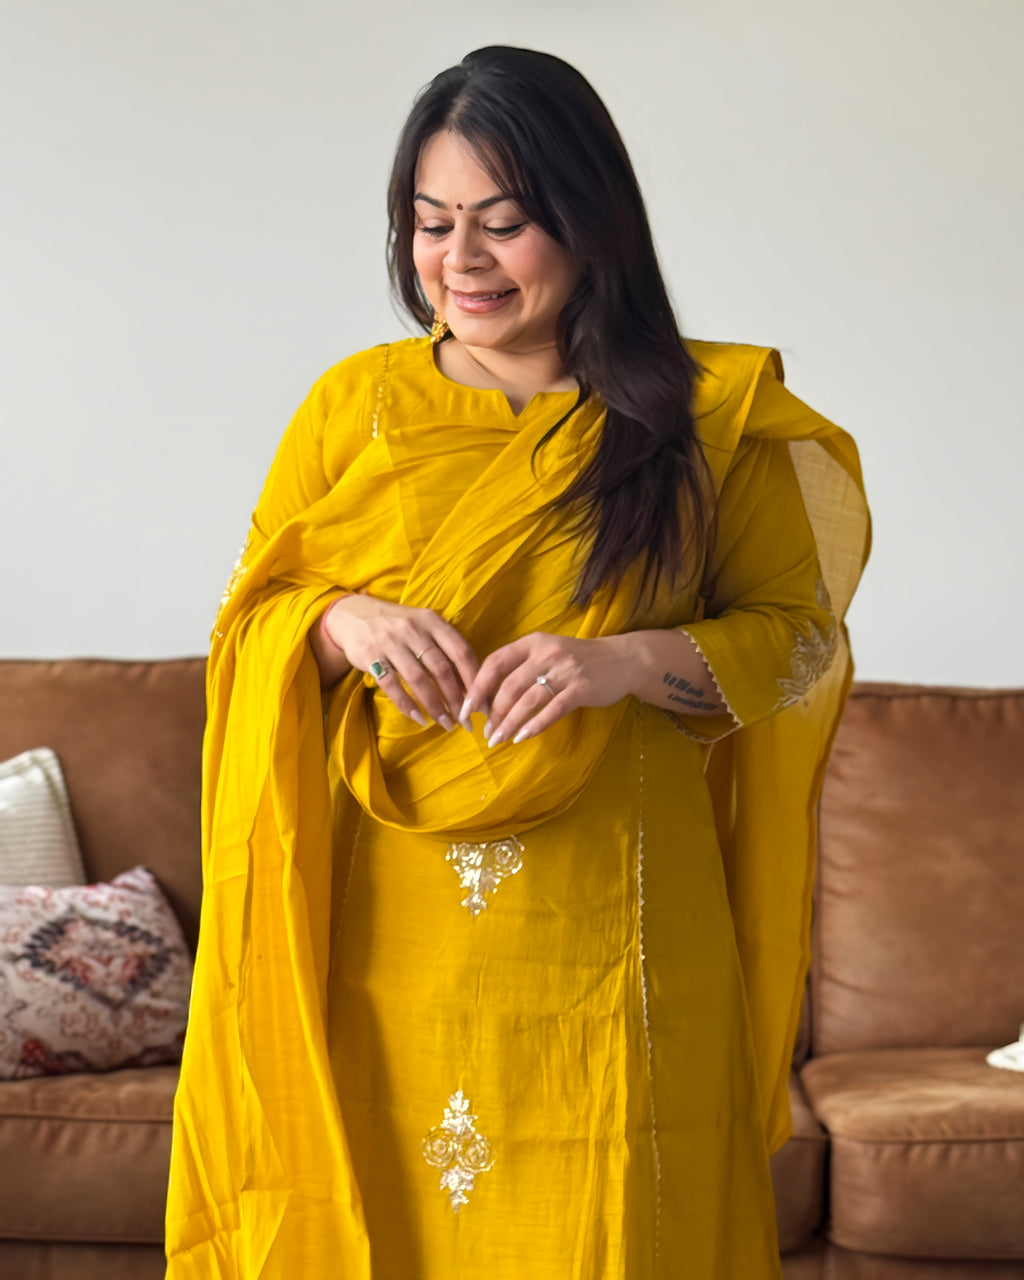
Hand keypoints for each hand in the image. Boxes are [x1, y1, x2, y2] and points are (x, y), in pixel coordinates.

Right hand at [323, 595, 478, 730]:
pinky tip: (420, 718)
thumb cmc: (397, 625)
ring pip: (419, 680)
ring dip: (435, 706)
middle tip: (466, 722)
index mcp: (433, 621)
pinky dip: (407, 705)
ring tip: (446, 724)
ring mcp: (391, 642)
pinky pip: (392, 685)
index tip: (483, 703)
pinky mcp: (370, 656)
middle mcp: (413, 629)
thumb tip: (471, 684)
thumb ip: (444, 648)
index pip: (461, 651)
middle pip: (442, 669)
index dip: (475, 679)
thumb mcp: (423, 625)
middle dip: (457, 700)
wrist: (352, 614)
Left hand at [463, 633, 635, 746]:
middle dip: (493, 712)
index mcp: (532, 643)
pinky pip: (551, 710)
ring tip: (498, 739)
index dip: (477, 686)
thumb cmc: (576, 660)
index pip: (495, 662)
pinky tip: (522, 738)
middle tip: (486, 732)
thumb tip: (486, 698)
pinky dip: (534, 726)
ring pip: (527, 700)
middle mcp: (546, 653)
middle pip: (509, 686)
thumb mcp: (546, 653)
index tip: (465, 708)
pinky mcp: (580, 689)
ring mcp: (564, 671)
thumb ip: (520, 668)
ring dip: (509, 723)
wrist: (621, 659)